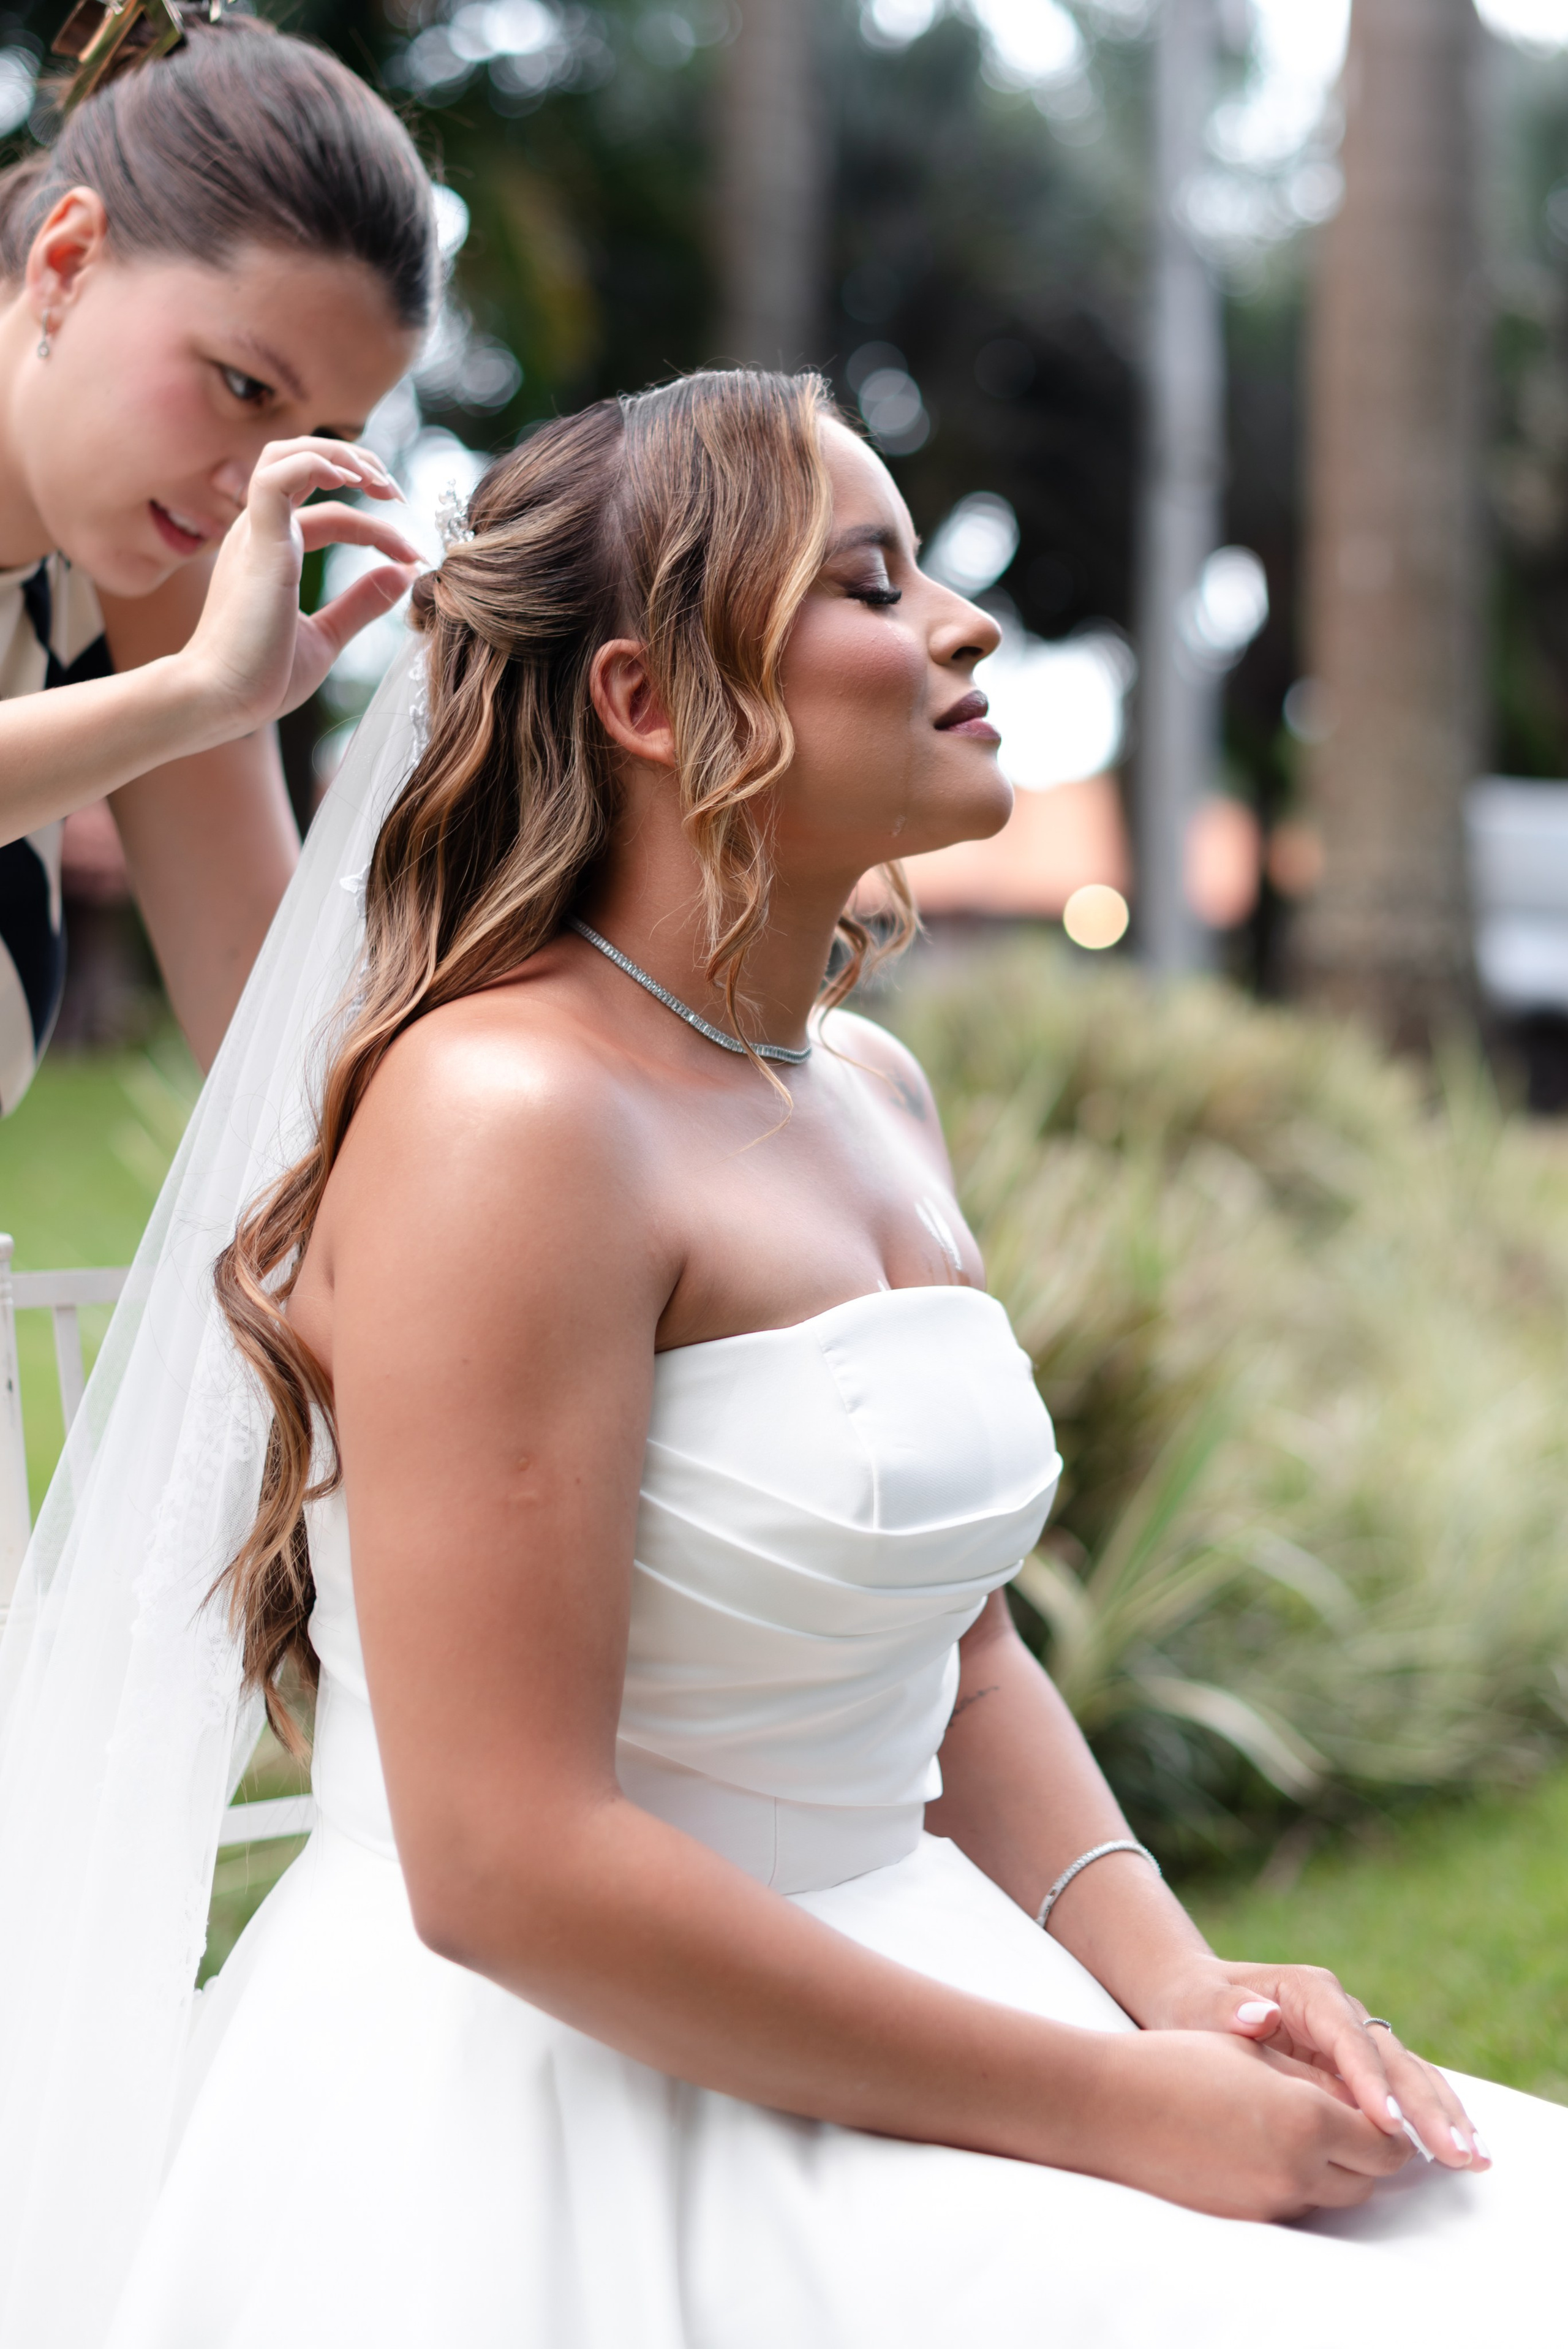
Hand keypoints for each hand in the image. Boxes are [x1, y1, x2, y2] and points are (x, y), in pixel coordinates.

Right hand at [180, 437, 422, 736]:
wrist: (221, 702)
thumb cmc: (261, 676)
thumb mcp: (326, 636)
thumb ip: (361, 604)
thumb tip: (402, 574)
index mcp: (271, 551)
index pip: (330, 515)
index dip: (376, 527)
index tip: (413, 556)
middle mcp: (259, 533)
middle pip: (302, 463)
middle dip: (355, 465)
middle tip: (397, 494)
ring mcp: (254, 535)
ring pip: (287, 456)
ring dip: (338, 455)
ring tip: (379, 480)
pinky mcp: (256, 545)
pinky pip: (276, 478)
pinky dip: (314, 465)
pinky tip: (351, 479)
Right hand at [1082, 2026, 1414, 2220]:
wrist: (1109, 2107)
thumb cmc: (1177, 2063)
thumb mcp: (1251, 2054)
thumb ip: (1313, 2079)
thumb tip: (1358, 2101)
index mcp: (1308, 2119)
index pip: (1385, 2140)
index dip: (1391, 2124)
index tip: (1383, 2109)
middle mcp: (1299, 2170)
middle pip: (1368, 2178)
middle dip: (1367, 2150)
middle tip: (1354, 2120)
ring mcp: (1271, 2202)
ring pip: (1333, 2196)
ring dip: (1334, 2169)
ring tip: (1305, 2131)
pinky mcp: (1245, 2219)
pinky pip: (1292, 2204)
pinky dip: (1295, 2180)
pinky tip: (1265, 2147)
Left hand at [1140, 1955, 1489, 2173]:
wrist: (1193, 1996)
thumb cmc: (1192, 2002)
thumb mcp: (1196, 2004)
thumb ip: (1225, 2010)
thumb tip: (1259, 2016)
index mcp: (1310, 1991)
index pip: (1348, 2039)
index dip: (1370, 2082)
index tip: (1388, 2124)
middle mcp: (1343, 2009)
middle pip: (1393, 2058)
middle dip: (1426, 2107)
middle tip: (1457, 2153)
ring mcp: (1356, 2036)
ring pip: (1410, 2074)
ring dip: (1443, 2115)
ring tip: (1475, 2159)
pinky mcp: (1359, 2064)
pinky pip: (1403, 2089)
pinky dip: (1432, 2117)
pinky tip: (1459, 2150)